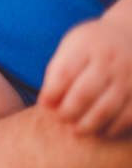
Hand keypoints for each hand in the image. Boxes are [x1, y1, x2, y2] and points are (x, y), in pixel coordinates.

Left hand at [41, 16, 131, 136]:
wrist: (129, 35)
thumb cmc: (90, 47)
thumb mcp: (71, 47)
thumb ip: (58, 71)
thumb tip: (48, 104)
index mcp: (85, 47)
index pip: (64, 73)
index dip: (52, 92)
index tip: (44, 104)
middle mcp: (109, 61)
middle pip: (85, 93)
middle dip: (68, 111)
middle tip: (60, 119)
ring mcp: (128, 76)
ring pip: (107, 107)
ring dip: (89, 124)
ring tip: (75, 132)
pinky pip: (128, 115)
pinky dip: (113, 128)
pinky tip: (100, 132)